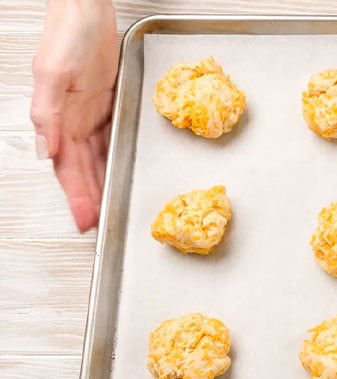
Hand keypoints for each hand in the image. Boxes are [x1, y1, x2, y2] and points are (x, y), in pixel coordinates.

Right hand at [30, 0, 117, 231]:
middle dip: (88, 197)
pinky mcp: (105, 104)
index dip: (76, 194)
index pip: (68, 167)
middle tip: (96, 223)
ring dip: (99, 183)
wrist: (86, 10)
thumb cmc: (67, 34)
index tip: (84, 217)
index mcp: (58, 119)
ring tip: (105, 208)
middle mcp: (73, 121)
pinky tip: (115, 172)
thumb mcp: (53, 72)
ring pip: (94, 158)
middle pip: (81, 169)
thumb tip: (47, 148)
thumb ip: (48, 112)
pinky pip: (108, 139)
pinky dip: (110, 159)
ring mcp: (88, 113)